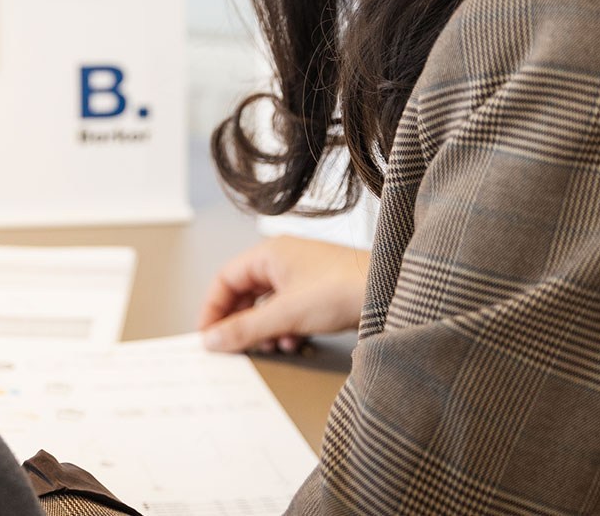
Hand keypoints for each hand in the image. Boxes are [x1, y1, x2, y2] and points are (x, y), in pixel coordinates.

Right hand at [197, 236, 369, 353]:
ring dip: (264, 329)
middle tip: (234, 346)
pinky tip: (294, 342)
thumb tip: (212, 339)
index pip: (226, 279)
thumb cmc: (345, 287)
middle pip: (245, 294)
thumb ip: (244, 329)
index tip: (208, 335)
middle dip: (240, 323)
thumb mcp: (285, 313)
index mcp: (270, 253)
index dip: (213, 309)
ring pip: (268, 305)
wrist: (391, 293)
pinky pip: (289, 311)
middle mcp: (284, 261)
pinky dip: (285, 329)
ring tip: (270, 346)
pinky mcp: (320, 293)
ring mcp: (303, 276)